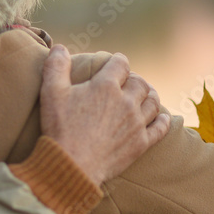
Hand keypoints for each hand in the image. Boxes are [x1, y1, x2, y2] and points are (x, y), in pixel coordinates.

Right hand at [39, 45, 169, 185]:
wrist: (71, 166)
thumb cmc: (59, 128)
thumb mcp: (51, 93)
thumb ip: (56, 66)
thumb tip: (59, 47)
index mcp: (105, 86)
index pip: (120, 64)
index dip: (118, 61)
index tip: (116, 63)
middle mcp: (125, 101)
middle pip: (140, 82)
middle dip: (134, 79)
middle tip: (129, 82)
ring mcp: (136, 123)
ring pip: (153, 102)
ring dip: (150, 96)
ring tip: (145, 96)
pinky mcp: (141, 144)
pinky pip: (160, 128)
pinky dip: (162, 120)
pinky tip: (161, 117)